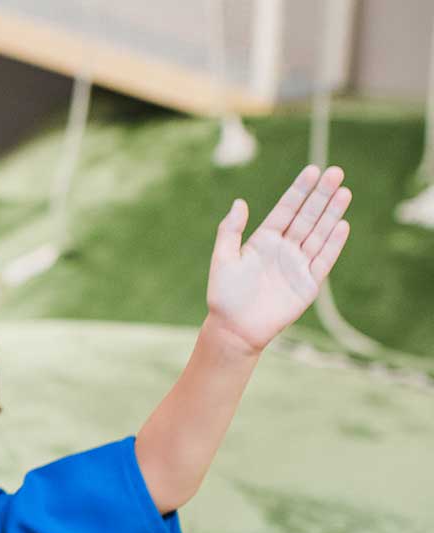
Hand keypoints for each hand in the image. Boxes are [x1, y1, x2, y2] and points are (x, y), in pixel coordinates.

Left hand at [205, 164, 352, 352]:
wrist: (235, 329)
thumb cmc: (224, 295)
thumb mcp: (223, 259)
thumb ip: (230, 231)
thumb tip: (239, 202)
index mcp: (264, 240)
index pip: (286, 209)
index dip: (299, 190)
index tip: (312, 170)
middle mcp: (284, 248)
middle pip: (307, 216)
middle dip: (321, 195)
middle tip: (336, 172)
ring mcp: (298, 264)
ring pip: (319, 233)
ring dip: (332, 213)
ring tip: (344, 192)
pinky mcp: (308, 283)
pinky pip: (324, 260)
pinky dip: (333, 243)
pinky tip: (342, 224)